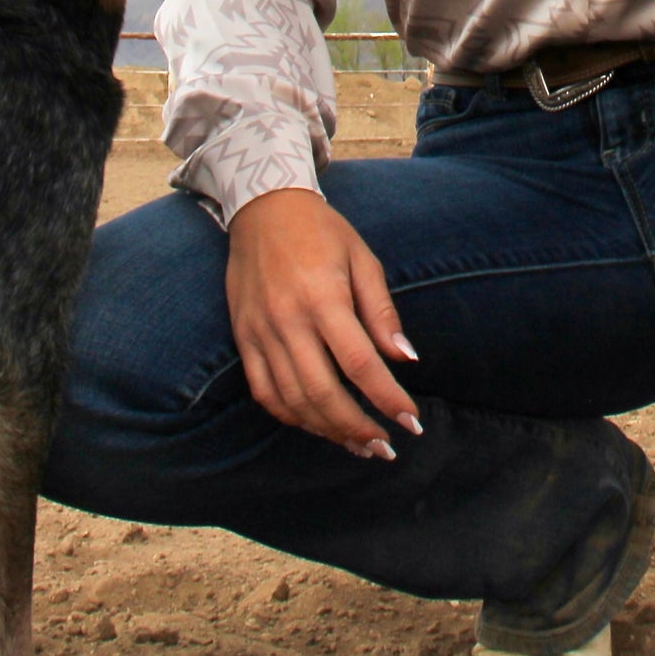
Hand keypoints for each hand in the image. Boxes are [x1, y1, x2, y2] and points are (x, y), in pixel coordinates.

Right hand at [224, 187, 420, 458]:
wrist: (263, 208)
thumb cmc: (322, 233)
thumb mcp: (363, 260)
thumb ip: (383, 313)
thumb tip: (406, 359)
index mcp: (324, 298)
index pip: (360, 364)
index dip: (388, 399)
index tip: (411, 421)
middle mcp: (288, 320)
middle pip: (324, 392)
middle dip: (358, 428)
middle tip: (384, 446)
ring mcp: (261, 332)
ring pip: (293, 400)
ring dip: (327, 429)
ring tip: (357, 444)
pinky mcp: (243, 338)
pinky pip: (264, 391)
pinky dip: (291, 415)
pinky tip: (316, 424)